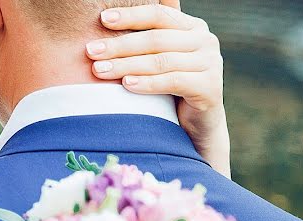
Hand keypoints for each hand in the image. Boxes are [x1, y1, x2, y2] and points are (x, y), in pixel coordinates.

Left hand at [85, 1, 230, 177]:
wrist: (198, 124)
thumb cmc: (172, 89)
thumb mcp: (161, 59)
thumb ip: (147, 40)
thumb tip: (108, 18)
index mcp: (193, 27)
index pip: (159, 15)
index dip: (131, 15)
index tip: (102, 19)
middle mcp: (205, 40)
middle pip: (156, 39)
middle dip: (120, 45)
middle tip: (91, 51)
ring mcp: (211, 63)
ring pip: (161, 61)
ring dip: (127, 65)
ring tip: (99, 71)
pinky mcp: (209, 87)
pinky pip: (172, 81)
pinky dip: (147, 83)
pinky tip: (126, 85)